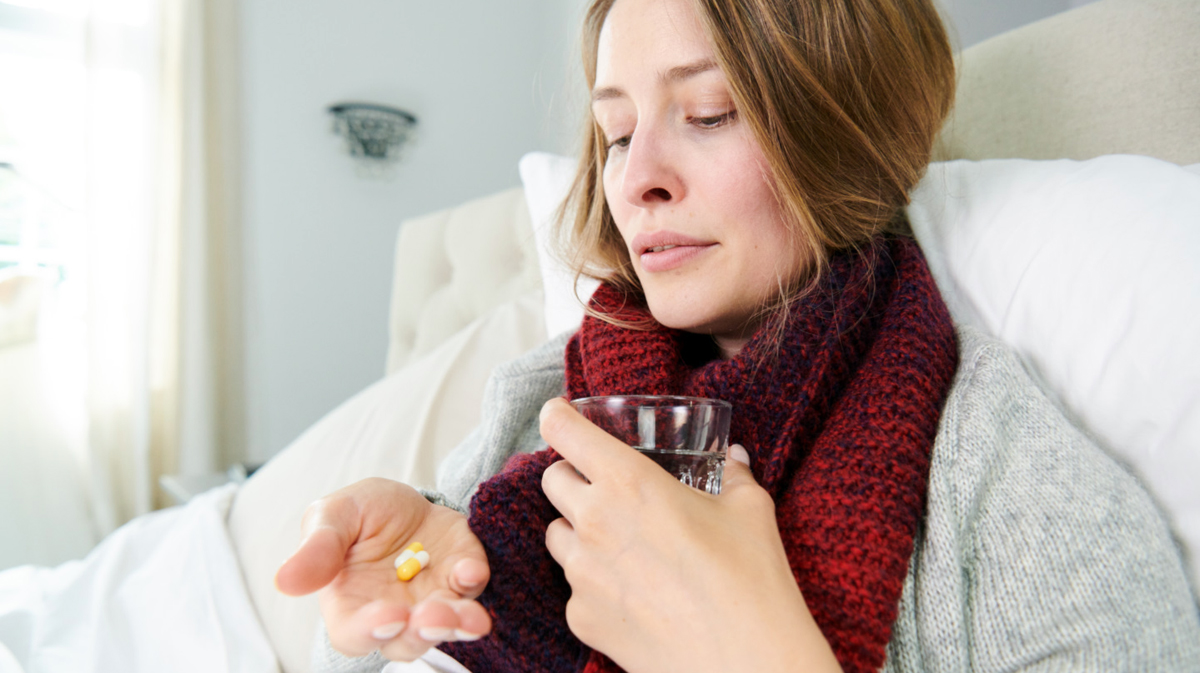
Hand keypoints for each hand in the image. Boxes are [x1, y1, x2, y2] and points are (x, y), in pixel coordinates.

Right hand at [274, 477, 491, 660]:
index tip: (388, 615)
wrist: (404, 497)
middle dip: (422, 632)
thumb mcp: (332, 517)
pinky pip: (473, 587)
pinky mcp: (463, 575)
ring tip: (467, 615)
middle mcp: (397, 613)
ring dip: (458, 621)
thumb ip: (317, 548)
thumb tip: (284, 581)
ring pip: (448, 625)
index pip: (356, 635)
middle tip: (430, 617)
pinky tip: (470, 568)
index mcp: (352, 606)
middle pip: (408, 641)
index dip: (370, 631)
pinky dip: (473, 579)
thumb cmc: (359, 515)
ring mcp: (434, 598)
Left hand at [539, 398, 841, 672]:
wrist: (745, 663)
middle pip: (551, 480)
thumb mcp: (749, 511)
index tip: (560, 415)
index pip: (563, 431)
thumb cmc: (750, 580)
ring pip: (556, 535)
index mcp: (629, 481)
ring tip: (622, 544)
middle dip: (572, 476)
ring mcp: (581, 573)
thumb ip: (733, 475)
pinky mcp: (580, 617)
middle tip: (604, 487)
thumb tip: (733, 458)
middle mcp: (594, 521)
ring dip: (578, 531)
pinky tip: (634, 593)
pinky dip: (593, 584)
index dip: (558, 417)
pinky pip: (573, 588)